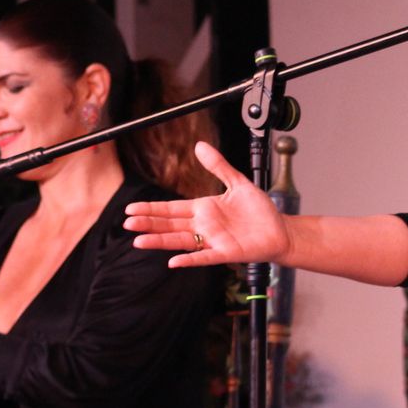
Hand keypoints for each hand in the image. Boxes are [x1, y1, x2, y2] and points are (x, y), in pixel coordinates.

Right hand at [123, 141, 290, 266]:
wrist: (280, 229)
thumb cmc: (259, 210)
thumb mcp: (237, 182)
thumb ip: (218, 166)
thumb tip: (199, 146)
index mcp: (203, 209)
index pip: (171, 209)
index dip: (151, 209)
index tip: (131, 209)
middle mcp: (204, 226)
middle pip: (170, 225)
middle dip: (149, 223)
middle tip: (127, 223)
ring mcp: (213, 240)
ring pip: (180, 241)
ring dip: (160, 241)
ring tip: (139, 241)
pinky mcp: (227, 252)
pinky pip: (204, 257)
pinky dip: (190, 260)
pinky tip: (173, 262)